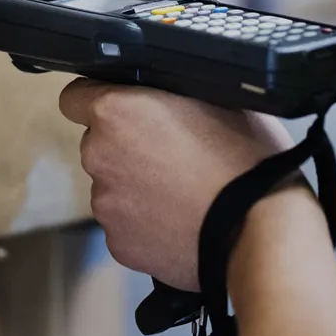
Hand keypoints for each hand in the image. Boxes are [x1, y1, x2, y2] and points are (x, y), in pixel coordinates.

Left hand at [60, 79, 294, 290]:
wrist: (259, 229)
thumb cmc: (245, 156)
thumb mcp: (217, 96)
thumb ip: (173, 90)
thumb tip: (165, 91)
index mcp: (117, 112)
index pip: (75, 96)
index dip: (99, 98)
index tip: (124, 106)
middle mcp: (100, 156)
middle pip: (99, 142)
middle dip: (126, 144)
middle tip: (172, 149)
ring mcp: (106, 204)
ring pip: (113, 184)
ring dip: (137, 183)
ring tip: (184, 188)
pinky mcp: (119, 244)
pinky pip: (126, 223)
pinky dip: (146, 220)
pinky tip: (182, 217)